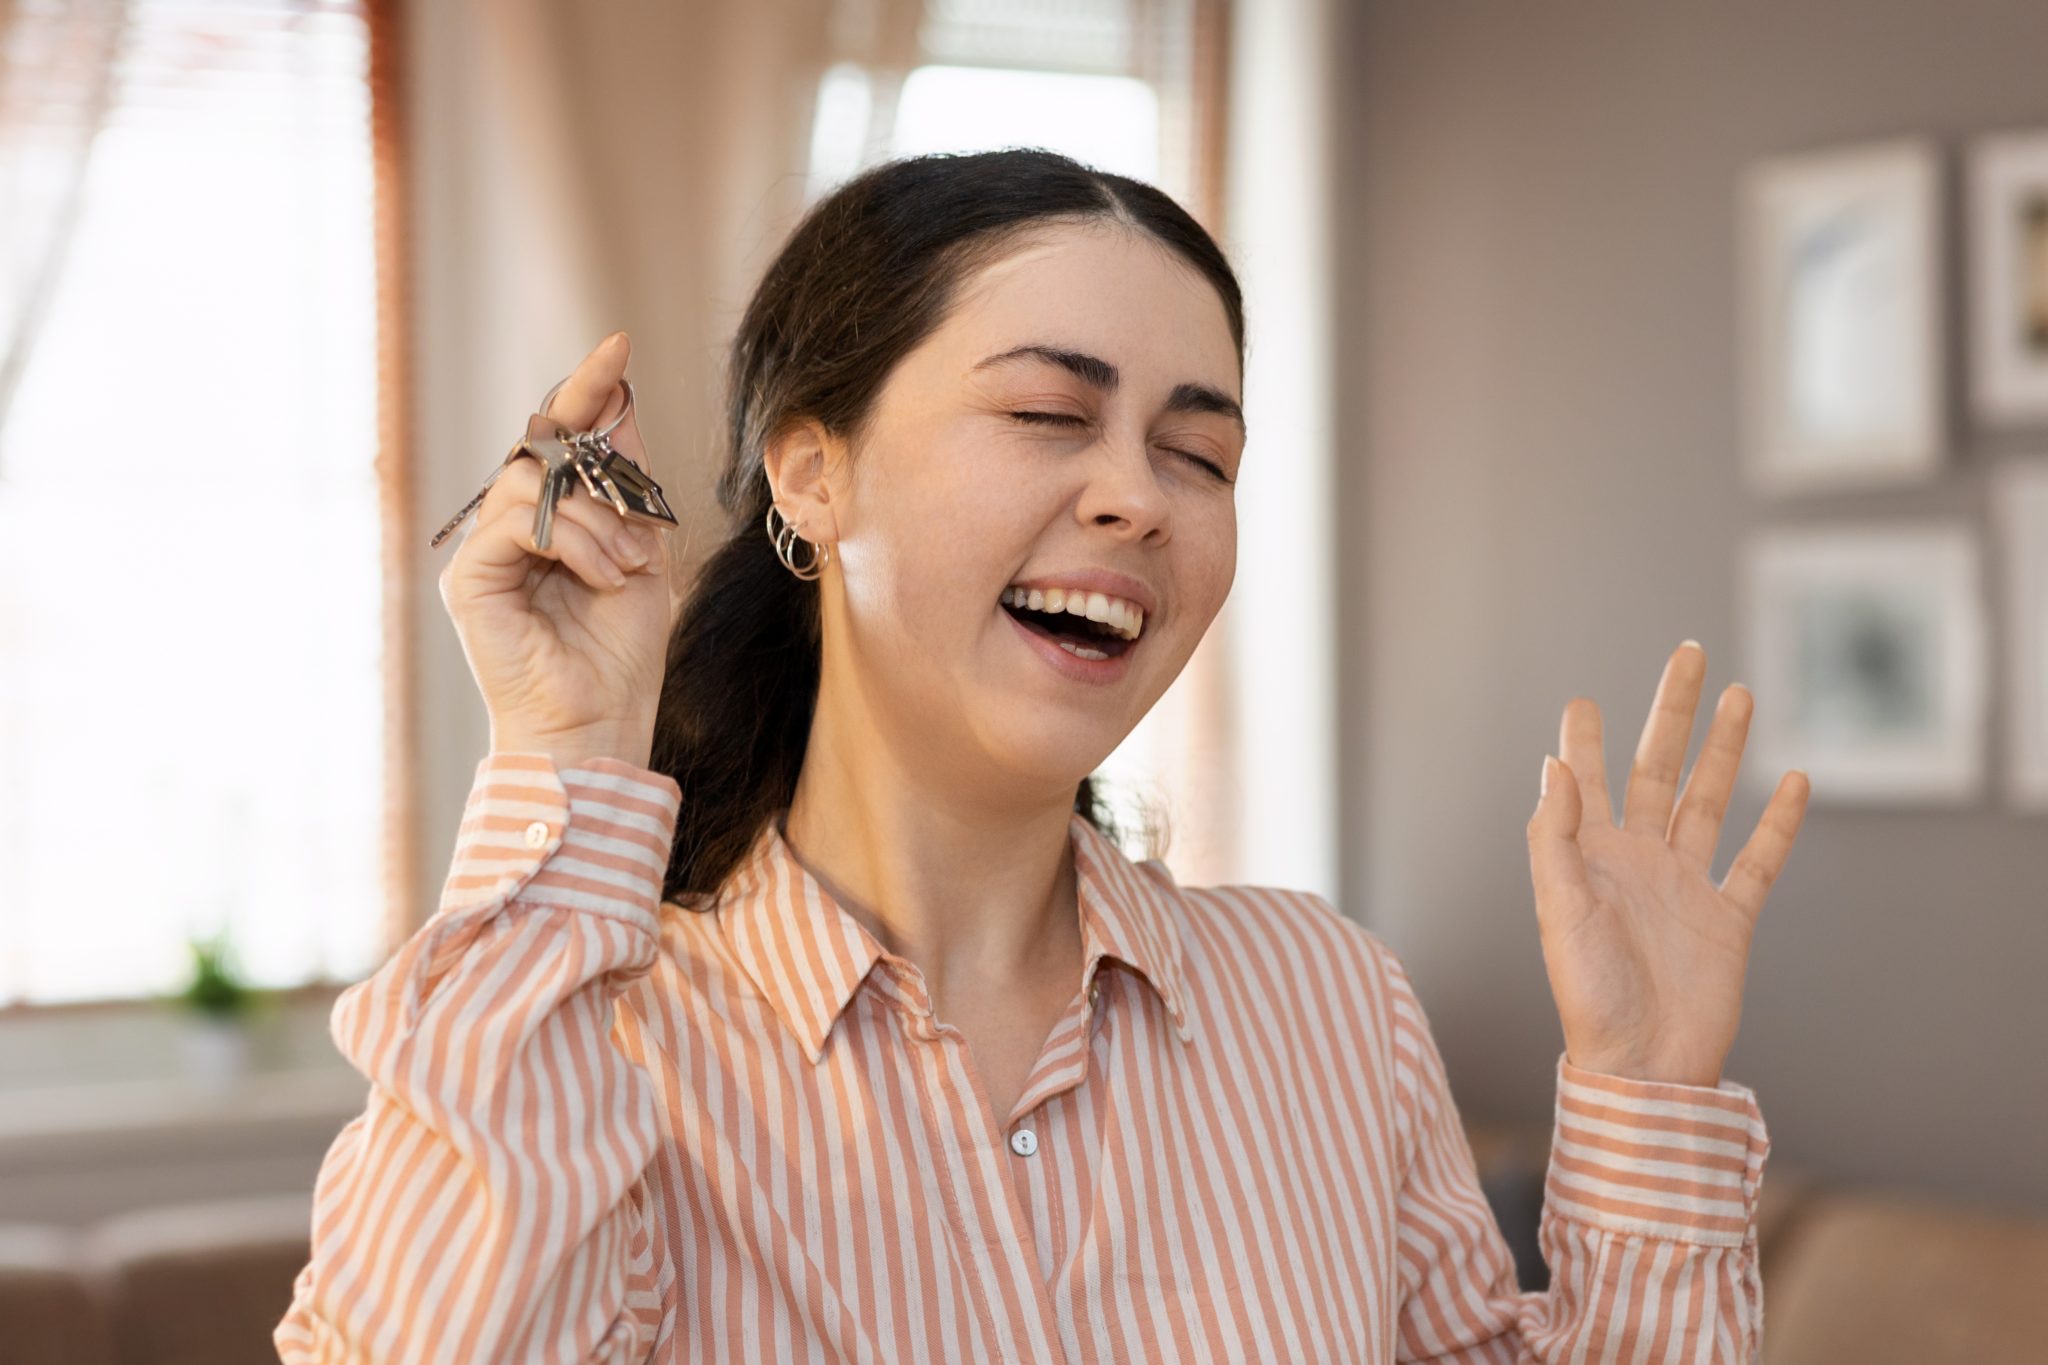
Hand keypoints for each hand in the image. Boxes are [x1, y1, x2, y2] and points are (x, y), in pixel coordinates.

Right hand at [438, 332, 677, 768]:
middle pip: (543, 450)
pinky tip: (603, 575)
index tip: (618, 346)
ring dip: (597, 519)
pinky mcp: (470, 579)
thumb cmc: (620, 657)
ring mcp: (486, 553)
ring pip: (531, 482)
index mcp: (552, 522)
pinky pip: (519, 521)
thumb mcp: (642, 556)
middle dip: (603, 474)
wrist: (601, 725)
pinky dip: (572, 540)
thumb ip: (627, 489)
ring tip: (626, 568)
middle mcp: (511, 529)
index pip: (560, 438)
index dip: (587, 389)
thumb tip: (621, 411)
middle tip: (642, 529)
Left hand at [1525, 641, 1810, 1087]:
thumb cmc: (1588, 998)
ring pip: (1709, 799)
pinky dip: (1778, 822)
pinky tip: (1794, 779)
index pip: (1587, 781)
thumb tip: (1554, 764)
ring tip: (1740, 693)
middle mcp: (1638, 861)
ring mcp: (1686, 885)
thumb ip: (1555, 838)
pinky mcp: (1728, 918)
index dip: (1586, 739)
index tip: (1583, 699)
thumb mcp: (1559, 912)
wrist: (1643, 1069)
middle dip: (1672, 712)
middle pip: (1659, 768)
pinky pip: (1758, 860)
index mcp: (1590, 858)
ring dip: (1725, 748)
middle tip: (1687, 652)